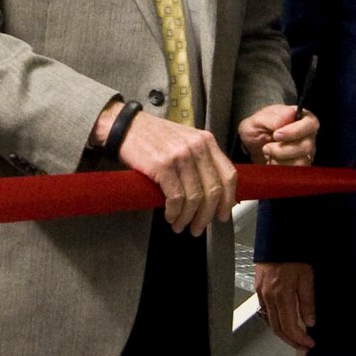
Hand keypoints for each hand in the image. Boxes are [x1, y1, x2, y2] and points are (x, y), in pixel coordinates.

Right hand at [117, 112, 236, 236]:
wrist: (126, 128)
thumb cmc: (153, 137)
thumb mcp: (185, 140)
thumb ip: (200, 159)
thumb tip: (211, 191)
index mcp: (206, 141)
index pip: (229, 174)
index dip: (228, 199)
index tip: (222, 214)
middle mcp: (197, 147)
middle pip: (213, 190)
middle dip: (207, 215)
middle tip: (199, 228)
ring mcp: (180, 156)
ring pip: (195, 197)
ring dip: (188, 218)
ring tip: (180, 226)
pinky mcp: (163, 166)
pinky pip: (176, 197)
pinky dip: (175, 212)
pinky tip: (170, 217)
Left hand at [238, 102, 318, 166]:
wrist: (250, 143)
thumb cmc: (257, 127)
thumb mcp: (259, 119)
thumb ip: (274, 118)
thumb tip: (290, 114)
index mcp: (301, 118)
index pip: (310, 124)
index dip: (294, 131)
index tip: (276, 134)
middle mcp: (307, 135)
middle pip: (306, 146)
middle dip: (282, 149)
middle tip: (266, 147)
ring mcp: (305, 152)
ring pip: (301, 161)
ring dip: (279, 159)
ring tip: (267, 153)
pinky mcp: (298, 165)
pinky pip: (294, 171)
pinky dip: (279, 167)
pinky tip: (271, 161)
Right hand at [255, 261, 315, 350]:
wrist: (278, 236)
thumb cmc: (294, 253)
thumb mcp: (307, 277)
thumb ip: (308, 301)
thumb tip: (310, 322)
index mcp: (281, 295)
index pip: (289, 326)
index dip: (299, 339)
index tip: (310, 344)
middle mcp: (268, 296)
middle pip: (277, 328)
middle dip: (291, 341)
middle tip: (304, 346)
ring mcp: (261, 293)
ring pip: (270, 321)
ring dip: (283, 333)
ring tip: (296, 337)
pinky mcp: (259, 288)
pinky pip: (265, 311)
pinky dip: (275, 321)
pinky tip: (284, 321)